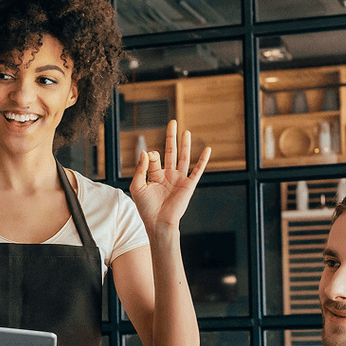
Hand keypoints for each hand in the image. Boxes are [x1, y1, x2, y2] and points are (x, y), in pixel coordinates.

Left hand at [128, 118, 209, 233]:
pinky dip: (203, 160)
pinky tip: (208, 149)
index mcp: (155, 175)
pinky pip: (198, 170)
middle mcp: (168, 175)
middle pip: (171, 152)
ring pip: (184, 157)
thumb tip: (146, 151)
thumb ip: (141, 169)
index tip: (149, 157)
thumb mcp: (138, 187)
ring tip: (186, 131)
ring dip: (185, 144)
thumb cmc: (146, 208)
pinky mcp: (189, 185)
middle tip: (172, 122)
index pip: (154, 157)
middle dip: (171, 137)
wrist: (158, 223)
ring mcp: (179, 179)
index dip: (151, 155)